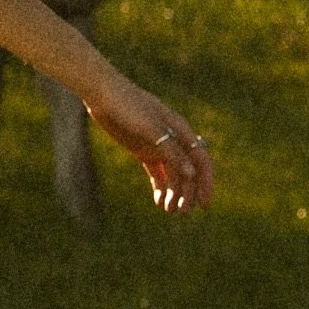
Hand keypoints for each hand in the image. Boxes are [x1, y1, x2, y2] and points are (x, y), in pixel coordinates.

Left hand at [84, 69, 212, 213]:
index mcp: (181, 130)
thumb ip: (171, 150)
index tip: (204, 204)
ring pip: (172, 174)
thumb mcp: (150, 128)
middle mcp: (173, 139)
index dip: (205, 182)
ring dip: (174, 192)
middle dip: (188, 192)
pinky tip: (159, 201)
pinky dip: (160, 186)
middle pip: (187, 170)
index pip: (201, 160)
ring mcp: (157, 145)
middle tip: (182, 213)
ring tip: (169, 211)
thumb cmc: (129, 106)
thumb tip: (191, 174)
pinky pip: (157, 171)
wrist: (103, 95)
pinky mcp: (142, 149)